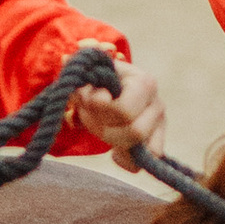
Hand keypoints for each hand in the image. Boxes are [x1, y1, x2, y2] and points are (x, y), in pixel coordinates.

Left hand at [71, 42, 164, 169]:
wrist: (114, 92)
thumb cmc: (101, 82)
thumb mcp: (92, 74)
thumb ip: (82, 71)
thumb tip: (65, 59)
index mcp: (145, 83)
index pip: (124, 110)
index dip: (100, 109)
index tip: (88, 98)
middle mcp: (158, 105)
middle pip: (134, 132)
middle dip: (105, 127)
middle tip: (92, 116)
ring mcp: (159, 126)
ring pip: (137, 150)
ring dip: (110, 140)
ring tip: (101, 126)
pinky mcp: (154, 144)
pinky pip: (139, 164)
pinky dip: (122, 160)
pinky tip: (113, 150)